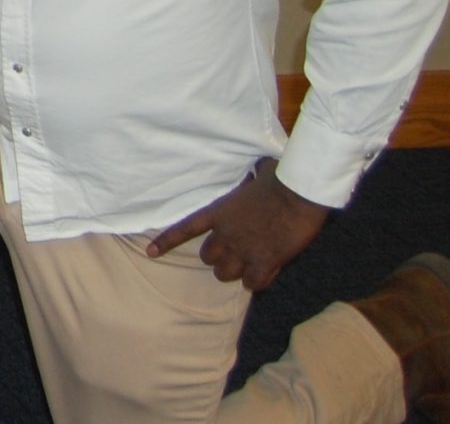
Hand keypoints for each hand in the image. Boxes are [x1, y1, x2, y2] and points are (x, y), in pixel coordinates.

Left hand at [147, 158, 327, 290]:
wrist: (298, 193)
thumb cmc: (278, 178)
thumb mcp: (254, 173)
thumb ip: (248, 177)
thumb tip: (257, 166)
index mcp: (218, 212)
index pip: (185, 229)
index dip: (167, 242)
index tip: (151, 253)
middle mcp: (225, 234)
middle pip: (208, 258)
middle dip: (218, 257)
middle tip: (233, 253)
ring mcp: (243, 250)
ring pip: (224, 274)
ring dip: (235, 272)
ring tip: (247, 265)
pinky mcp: (264, 263)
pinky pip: (252, 284)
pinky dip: (256, 281)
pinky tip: (264, 273)